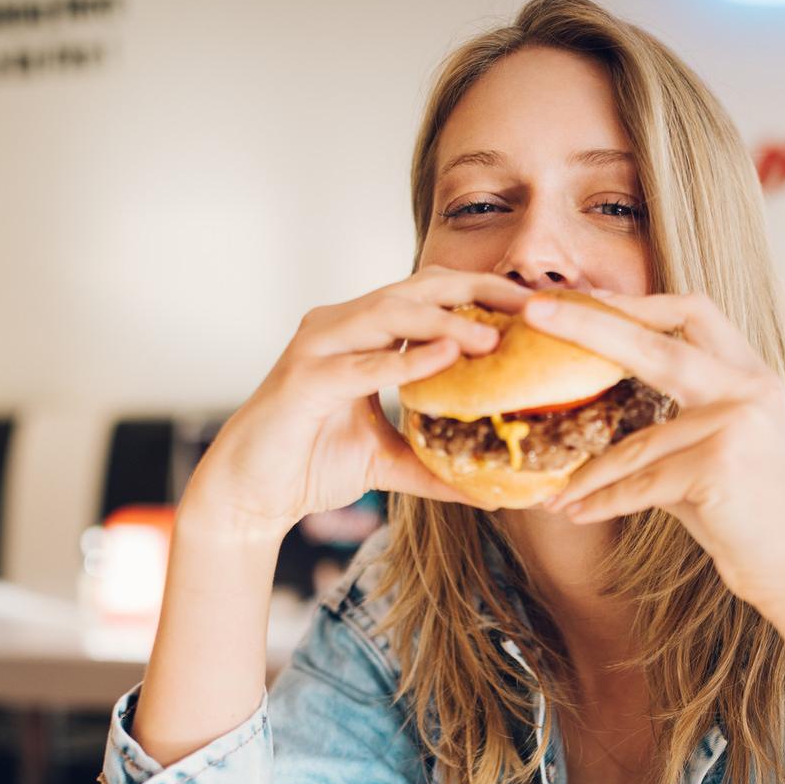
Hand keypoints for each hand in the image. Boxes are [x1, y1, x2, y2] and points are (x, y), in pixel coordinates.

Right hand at [189, 266, 530, 542]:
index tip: (535, 307)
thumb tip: (494, 493)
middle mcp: (339, 326)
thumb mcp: (388, 463)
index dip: (483, 294)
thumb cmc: (310, 464)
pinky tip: (445, 360)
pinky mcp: (303, 379)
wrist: (249, 495)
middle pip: (417, 288)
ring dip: (446, 322)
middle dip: (478, 291)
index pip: (431, 295)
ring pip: (389, 315)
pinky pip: (361, 363)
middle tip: (531, 305)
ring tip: (494, 337)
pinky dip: (404, 360)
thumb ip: (436, 466)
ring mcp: (318, 347)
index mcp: (362, 333)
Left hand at [526, 291, 784, 613]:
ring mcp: (737, 425)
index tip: (584, 298)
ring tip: (554, 493)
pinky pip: (640, 484)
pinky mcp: (719, 467)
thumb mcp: (721, 453)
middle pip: (654, 342)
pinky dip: (603, 502)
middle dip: (589, 323)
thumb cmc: (755, 519)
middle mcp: (749, 390)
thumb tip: (600, 413)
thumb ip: (674, 423)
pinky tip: (575, 513)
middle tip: (534, 311)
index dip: (635, 302)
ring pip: (636, 442)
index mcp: (752, 376)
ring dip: (588, 473)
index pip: (692, 313)